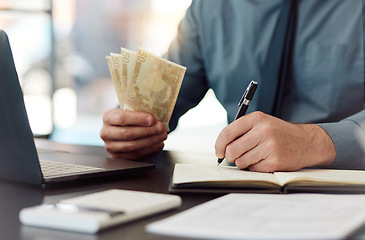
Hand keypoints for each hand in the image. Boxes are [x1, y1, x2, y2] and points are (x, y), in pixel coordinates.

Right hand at [100, 108, 166, 159]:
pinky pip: (135, 155)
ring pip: (132, 146)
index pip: (122, 118)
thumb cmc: (128, 118)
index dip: (138, 119)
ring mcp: (110, 146)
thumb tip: (156, 115)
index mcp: (108, 117)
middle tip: (160, 128)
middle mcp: (106, 132)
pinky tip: (158, 144)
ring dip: (150, 141)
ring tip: (162, 136)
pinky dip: (149, 149)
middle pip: (128, 133)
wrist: (120, 128)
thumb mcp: (129, 110)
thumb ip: (139, 111)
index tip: (152, 119)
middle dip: (148, 131)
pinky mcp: (117, 156)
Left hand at [215, 111, 335, 171]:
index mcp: (257, 118)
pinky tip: (264, 160)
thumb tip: (221, 147)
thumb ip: (241, 131)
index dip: (219, 145)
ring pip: (241, 162)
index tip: (218, 152)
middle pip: (232, 150)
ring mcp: (270, 147)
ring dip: (243, 162)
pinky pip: (253, 169)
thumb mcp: (261, 123)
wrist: (306, 142)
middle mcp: (263, 131)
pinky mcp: (275, 162)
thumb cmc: (278, 133)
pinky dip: (255, 168)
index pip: (227, 132)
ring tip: (254, 156)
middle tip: (234, 157)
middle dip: (229, 156)